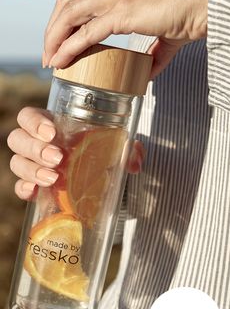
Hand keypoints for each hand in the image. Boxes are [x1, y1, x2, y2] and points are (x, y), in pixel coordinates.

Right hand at [7, 107, 143, 199]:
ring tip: (53, 179)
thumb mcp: (118, 147)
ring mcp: (33, 165)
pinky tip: (36, 192)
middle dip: (36, 148)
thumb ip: (128, 149)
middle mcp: (37, 143)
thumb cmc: (103, 154)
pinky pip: (20, 187)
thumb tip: (134, 162)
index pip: (29, 116)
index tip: (52, 133)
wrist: (101, 180)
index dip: (34, 122)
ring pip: (17, 162)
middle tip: (58, 158)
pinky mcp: (35, 187)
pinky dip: (25, 189)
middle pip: (18, 139)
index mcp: (52, 125)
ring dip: (31, 170)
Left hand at [43, 0, 224, 76]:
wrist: (209, 0)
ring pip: (70, 15)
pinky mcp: (122, 12)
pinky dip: (70, 48)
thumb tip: (147, 72)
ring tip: (50, 60)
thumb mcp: (165, 32)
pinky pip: (86, 32)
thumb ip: (153, 53)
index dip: (64, 18)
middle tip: (49, 54)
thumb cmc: (191, 9)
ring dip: (55, 39)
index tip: (60, 40)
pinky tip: (61, 60)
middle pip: (67, 3)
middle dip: (53, 30)